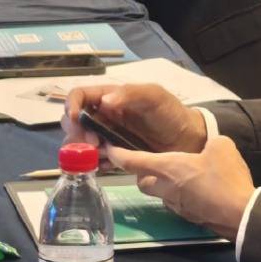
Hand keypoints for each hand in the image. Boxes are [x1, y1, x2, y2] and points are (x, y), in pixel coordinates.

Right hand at [62, 83, 207, 153]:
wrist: (189, 141)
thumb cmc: (171, 113)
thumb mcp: (154, 97)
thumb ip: (131, 94)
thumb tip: (104, 101)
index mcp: (111, 97)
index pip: (80, 96)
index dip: (72, 106)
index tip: (76, 121)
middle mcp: (105, 116)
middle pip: (74, 122)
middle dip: (76, 133)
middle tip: (93, 144)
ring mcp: (108, 137)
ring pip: (81, 143)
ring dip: (81, 151)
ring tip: (98, 157)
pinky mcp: (114, 156)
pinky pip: (94, 161)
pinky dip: (92, 164)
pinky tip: (104, 167)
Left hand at [107, 138, 253, 240]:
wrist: (240, 214)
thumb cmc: (226, 177)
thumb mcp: (221, 146)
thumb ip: (209, 143)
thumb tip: (209, 149)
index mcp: (169, 167)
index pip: (135, 160)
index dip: (120, 154)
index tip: (109, 149)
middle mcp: (167, 188)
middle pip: (141, 181)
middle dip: (141, 172)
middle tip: (152, 162)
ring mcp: (176, 205)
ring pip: (159, 193)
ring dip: (162, 183)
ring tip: (179, 173)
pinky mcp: (188, 215)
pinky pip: (176, 201)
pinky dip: (179, 193)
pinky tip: (196, 187)